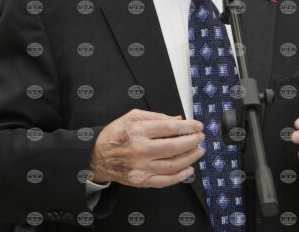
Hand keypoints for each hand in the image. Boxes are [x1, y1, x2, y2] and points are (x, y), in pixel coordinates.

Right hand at [89, 109, 204, 187]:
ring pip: (173, 165)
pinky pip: (166, 181)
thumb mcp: (131, 117)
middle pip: (174, 147)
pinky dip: (180, 176)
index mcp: (138, 131)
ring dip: (190, 157)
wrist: (97, 157)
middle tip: (201, 137)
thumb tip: (178, 120)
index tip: (198, 125)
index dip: (188, 127)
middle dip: (192, 141)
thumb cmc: (115, 135)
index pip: (169, 128)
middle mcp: (140, 150)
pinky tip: (189, 168)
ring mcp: (141, 168)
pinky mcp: (141, 181)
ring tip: (199, 150)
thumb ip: (156, 117)